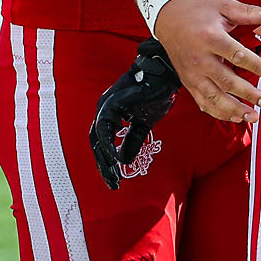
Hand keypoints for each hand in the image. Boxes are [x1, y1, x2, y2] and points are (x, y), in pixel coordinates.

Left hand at [90, 39, 180, 189]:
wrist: (164, 77)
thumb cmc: (155, 95)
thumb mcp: (144, 124)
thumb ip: (133, 141)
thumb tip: (123, 160)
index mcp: (110, 114)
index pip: (102, 141)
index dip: (106, 160)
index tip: (115, 178)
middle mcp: (103, 110)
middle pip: (96, 143)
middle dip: (103, 165)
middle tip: (112, 183)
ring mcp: (104, 107)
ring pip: (97, 139)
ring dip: (104, 160)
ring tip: (114, 176)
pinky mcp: (110, 105)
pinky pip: (104, 130)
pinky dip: (109, 146)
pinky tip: (116, 159)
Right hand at [152, 0, 260, 121]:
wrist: (167, 18)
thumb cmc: (198, 12)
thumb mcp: (223, 6)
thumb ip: (248, 12)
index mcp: (210, 38)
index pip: (238, 56)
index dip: (258, 67)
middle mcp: (200, 59)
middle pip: (226, 81)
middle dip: (248, 94)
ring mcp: (192, 73)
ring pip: (213, 97)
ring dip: (234, 109)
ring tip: (253, 116)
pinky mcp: (188, 82)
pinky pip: (202, 101)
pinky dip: (218, 112)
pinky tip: (234, 117)